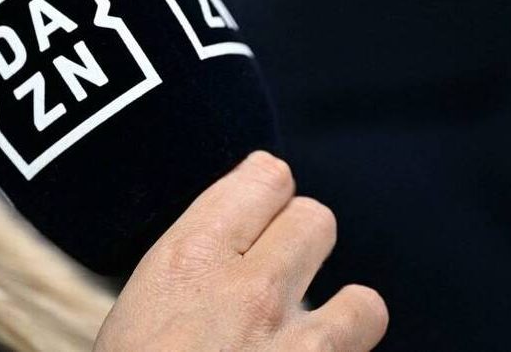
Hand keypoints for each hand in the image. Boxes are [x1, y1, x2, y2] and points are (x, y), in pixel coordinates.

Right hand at [94, 151, 387, 350]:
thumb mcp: (147, 303)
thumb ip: (199, 260)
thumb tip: (243, 235)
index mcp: (190, 257)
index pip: (267, 176)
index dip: (269, 191)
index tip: (263, 211)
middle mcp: (248, 291)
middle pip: (316, 220)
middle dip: (303, 245)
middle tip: (277, 275)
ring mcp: (296, 351)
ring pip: (363, 300)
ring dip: (341, 318)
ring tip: (305, 344)